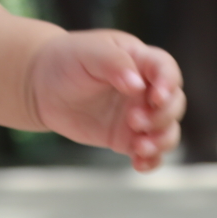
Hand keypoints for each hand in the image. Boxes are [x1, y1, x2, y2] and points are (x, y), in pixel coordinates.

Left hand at [28, 30, 184, 171]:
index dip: (169, 84)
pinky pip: (148, 152)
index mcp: (141, 60)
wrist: (42, 85)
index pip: (167, 70)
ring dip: (161, 141)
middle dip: (162, 116)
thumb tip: (137, 85)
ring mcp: (138, 114)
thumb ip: (115, 64)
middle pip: (174, 104)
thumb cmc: (68, 59)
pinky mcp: (125, 138)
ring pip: (167, 131)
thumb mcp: (89, 53)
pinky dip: (151, 160)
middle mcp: (145, 88)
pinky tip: (139, 164)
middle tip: (134, 120)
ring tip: (139, 147)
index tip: (157, 97)